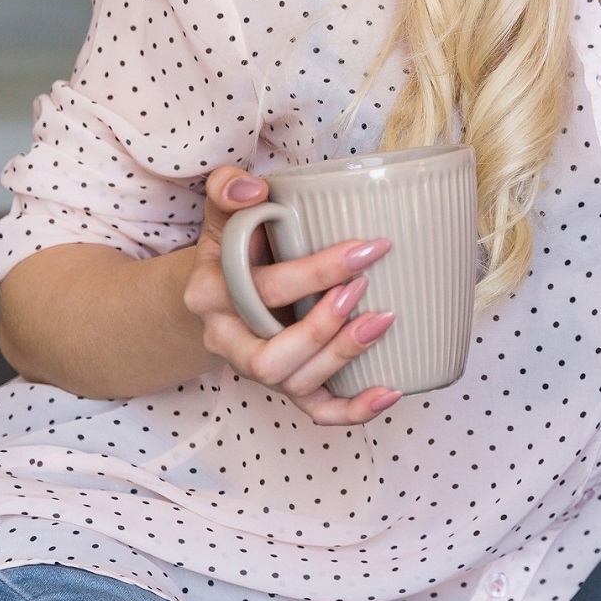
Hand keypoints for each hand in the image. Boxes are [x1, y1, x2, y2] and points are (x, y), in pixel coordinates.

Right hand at [181, 165, 401, 424]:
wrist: (219, 291)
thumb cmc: (235, 246)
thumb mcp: (223, 212)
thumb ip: (228, 188)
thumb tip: (254, 188)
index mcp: (210, 294)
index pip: (262, 290)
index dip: (317, 272)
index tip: (367, 249)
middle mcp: (227, 340)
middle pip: (271, 355)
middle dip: (323, 326)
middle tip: (365, 287)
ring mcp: (255, 368)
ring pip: (293, 383)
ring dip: (342, 356)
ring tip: (383, 320)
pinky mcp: (285, 385)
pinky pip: (315, 411)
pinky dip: (354, 409)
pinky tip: (391, 390)